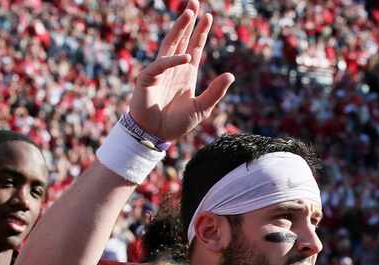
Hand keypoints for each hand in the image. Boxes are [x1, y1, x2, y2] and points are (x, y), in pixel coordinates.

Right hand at [128, 0, 233, 142]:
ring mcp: (159, 71)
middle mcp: (173, 68)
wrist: (155, 136)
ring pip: (170, 44)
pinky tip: (186, 57)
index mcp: (186, 73)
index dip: (201, 32)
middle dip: (188, 21)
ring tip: (189, 13)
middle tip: (195, 3)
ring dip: (179, 29)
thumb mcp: (201, 108)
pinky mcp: (147, 79)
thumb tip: (231, 75)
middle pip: (181, 39)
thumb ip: (215, 92)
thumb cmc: (175, 124)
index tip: (208, 16)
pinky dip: (172, 61)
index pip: (194, 47)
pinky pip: (160, 66)